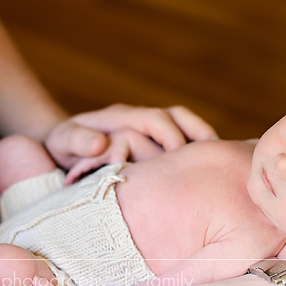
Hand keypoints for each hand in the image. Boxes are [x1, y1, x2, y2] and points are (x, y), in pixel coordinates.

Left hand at [44, 104, 217, 170]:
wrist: (64, 146)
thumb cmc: (64, 145)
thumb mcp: (64, 141)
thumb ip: (78, 140)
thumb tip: (99, 144)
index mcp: (121, 116)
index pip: (154, 119)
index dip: (169, 135)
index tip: (179, 153)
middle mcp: (140, 119)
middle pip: (177, 118)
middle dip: (197, 135)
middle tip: (212, 158)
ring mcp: (149, 129)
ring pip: (185, 125)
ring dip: (202, 139)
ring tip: (221, 159)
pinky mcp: (155, 143)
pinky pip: (183, 139)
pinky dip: (198, 148)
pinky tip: (210, 169)